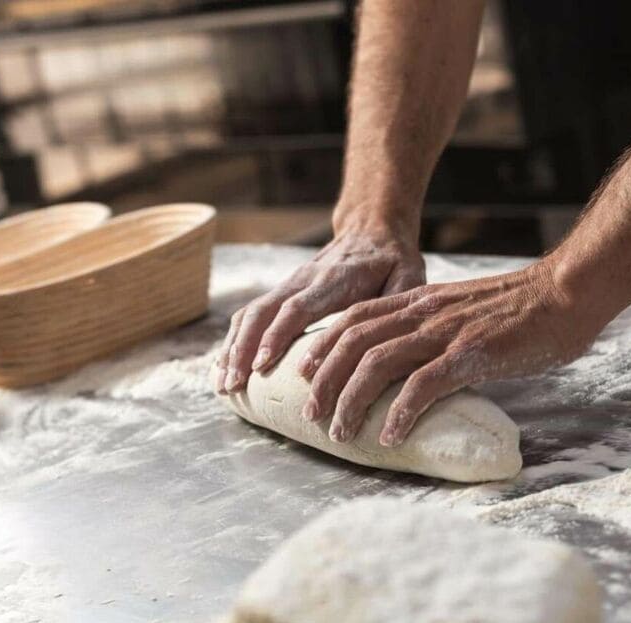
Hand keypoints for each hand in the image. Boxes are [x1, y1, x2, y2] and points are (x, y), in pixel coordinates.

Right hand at [214, 230, 425, 392]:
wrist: (371, 229)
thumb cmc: (392, 261)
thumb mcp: (408, 276)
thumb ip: (397, 304)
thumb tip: (380, 342)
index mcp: (334, 280)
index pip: (298, 307)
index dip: (278, 335)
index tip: (262, 364)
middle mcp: (304, 280)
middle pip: (263, 311)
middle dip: (243, 349)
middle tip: (233, 384)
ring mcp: (289, 285)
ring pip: (250, 313)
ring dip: (232, 348)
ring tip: (222, 384)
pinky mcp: (282, 293)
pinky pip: (250, 315)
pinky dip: (234, 341)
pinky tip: (225, 367)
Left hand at [298, 259, 594, 446]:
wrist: (565, 292)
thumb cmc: (517, 308)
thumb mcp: (459, 309)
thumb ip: (430, 328)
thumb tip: (409, 364)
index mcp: (417, 301)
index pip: (355, 319)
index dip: (323, 345)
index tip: (303, 372)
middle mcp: (423, 313)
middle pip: (354, 343)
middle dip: (325, 381)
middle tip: (312, 414)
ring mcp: (445, 332)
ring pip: (378, 364)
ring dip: (351, 401)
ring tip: (340, 432)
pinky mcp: (471, 354)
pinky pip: (423, 385)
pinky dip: (400, 412)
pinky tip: (390, 437)